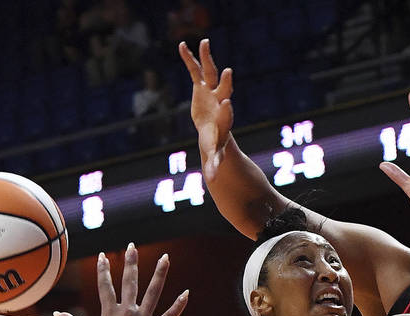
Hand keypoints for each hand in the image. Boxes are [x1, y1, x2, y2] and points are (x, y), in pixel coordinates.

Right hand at [54, 245, 187, 315]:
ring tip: (166, 258)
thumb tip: (57, 312)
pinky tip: (186, 293)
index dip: (103, 270)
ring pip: (153, 293)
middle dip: (130, 262)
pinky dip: (178, 306)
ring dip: (160, 274)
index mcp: (109, 314)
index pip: (105, 286)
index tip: (102, 256)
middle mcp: (127, 313)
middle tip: (132, 246)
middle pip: (129, 282)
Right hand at [178, 39, 233, 181]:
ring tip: (205, 43)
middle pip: (224, 91)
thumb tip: (212, 179)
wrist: (213, 131)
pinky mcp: (201, 86)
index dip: (226, 109)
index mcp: (223, 120)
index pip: (226, 114)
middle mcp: (219, 102)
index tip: (226, 103)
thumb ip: (214, 163)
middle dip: (225, 83)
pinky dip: (189, 59)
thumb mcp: (214, 154)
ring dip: (207, 59)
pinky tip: (181, 46)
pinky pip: (195, 70)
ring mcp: (210, 92)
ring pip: (210, 73)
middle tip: (228, 73)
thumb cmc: (214, 144)